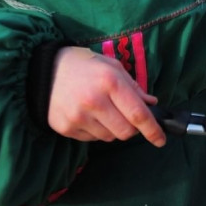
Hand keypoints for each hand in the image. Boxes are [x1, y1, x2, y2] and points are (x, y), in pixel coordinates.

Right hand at [48, 46, 165, 146]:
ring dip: (112, 129)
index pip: (138, 114)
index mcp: (110, 81)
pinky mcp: (66, 128)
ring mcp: (78, 117)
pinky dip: (96, 130)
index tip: (160, 140)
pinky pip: (92, 139)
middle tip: (126, 116)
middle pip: (126, 132)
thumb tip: (151, 105)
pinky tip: (87, 115)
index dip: (153, 130)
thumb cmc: (85, 66)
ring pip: (109, 138)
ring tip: (102, 111)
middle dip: (131, 128)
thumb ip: (133, 87)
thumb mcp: (112, 67)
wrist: (46, 70)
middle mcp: (94, 101)